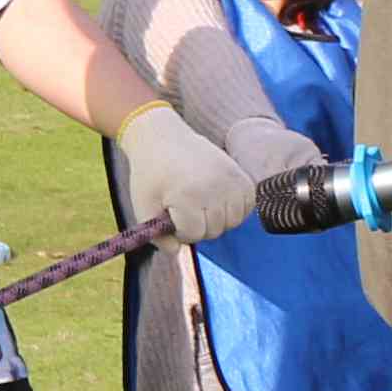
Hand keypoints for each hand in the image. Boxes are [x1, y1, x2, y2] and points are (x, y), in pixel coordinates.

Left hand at [109, 103, 262, 243]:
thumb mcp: (143, 207)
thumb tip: (177, 253)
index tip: (170, 213)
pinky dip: (236, 208)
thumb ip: (158, 237)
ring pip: (234, 221)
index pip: (194, 234)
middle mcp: (214, 187)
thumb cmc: (150, 174)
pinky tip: (218, 199)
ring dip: (217, 219)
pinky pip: (248, 206)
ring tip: (200, 204)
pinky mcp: (241, 174)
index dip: (179, 229)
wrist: (162, 138)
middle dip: (197, 226)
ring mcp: (231, 179)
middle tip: (183, 207)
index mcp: (188, 195)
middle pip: (214, 230)